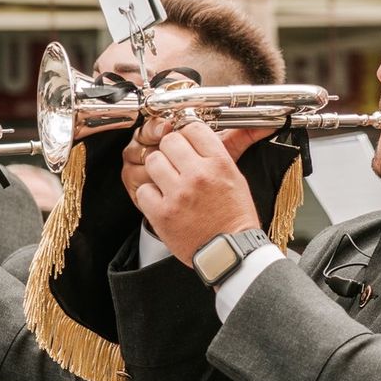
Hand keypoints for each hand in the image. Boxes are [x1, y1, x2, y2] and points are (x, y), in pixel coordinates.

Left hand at [132, 120, 260, 266]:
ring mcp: (178, 195)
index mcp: (219, 163)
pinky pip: (143, 190)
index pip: (193, 128)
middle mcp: (198, 175)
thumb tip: (206, 130)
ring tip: (168, 182)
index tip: (186, 143)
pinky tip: (162, 201)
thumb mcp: (237, 177)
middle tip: (175, 163)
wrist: (230, 252)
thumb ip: (218, 152)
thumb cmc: (234, 215)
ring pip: (153, 161)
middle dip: (170, 150)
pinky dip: (150, 195)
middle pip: (169, 141)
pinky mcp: (162, 214)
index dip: (187, 134)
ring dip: (158, 170)